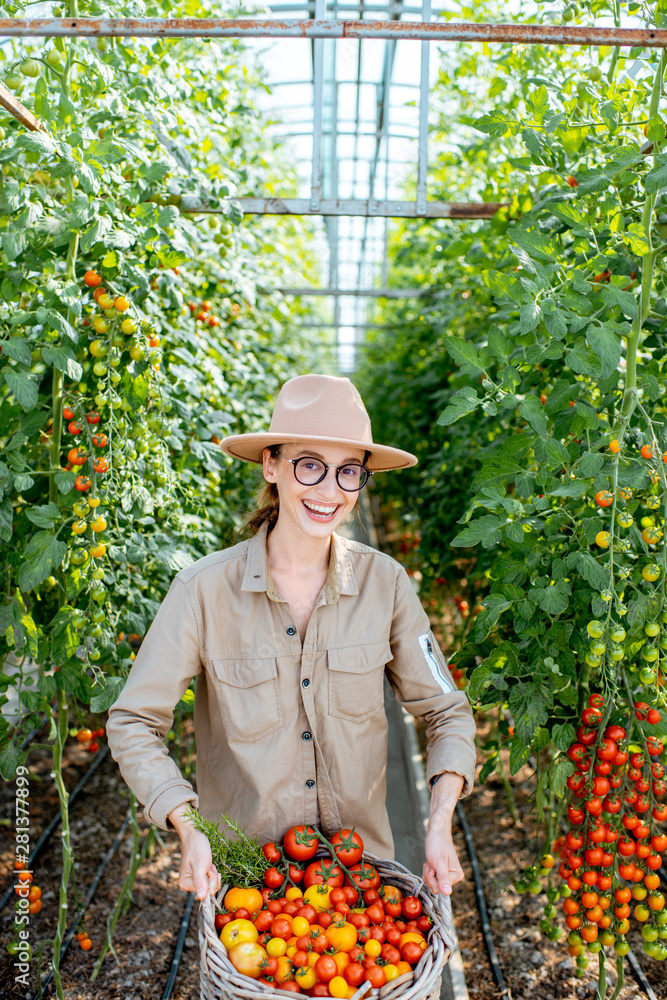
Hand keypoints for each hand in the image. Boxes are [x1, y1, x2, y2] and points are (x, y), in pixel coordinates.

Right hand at [168, 802, 220, 899]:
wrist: (194, 835)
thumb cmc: (196, 848)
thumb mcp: (200, 865)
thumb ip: (200, 881)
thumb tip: (202, 898)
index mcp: (185, 884)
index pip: (205, 893)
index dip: (210, 881)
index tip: (207, 869)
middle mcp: (188, 885)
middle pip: (209, 890)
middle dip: (212, 876)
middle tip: (208, 865)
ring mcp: (194, 881)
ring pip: (211, 884)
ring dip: (213, 873)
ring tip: (207, 863)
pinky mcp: (199, 877)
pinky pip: (211, 879)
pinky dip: (212, 871)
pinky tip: (208, 864)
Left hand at [423, 771, 464, 895]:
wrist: (436, 832)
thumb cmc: (438, 844)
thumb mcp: (439, 862)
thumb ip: (443, 878)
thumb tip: (447, 893)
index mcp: (457, 876)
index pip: (441, 889)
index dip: (433, 878)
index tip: (435, 866)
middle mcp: (453, 877)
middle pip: (435, 887)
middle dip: (429, 874)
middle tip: (432, 862)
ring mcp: (446, 874)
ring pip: (431, 882)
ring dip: (428, 871)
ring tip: (431, 860)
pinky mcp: (440, 872)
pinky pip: (429, 877)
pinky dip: (427, 870)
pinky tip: (430, 861)